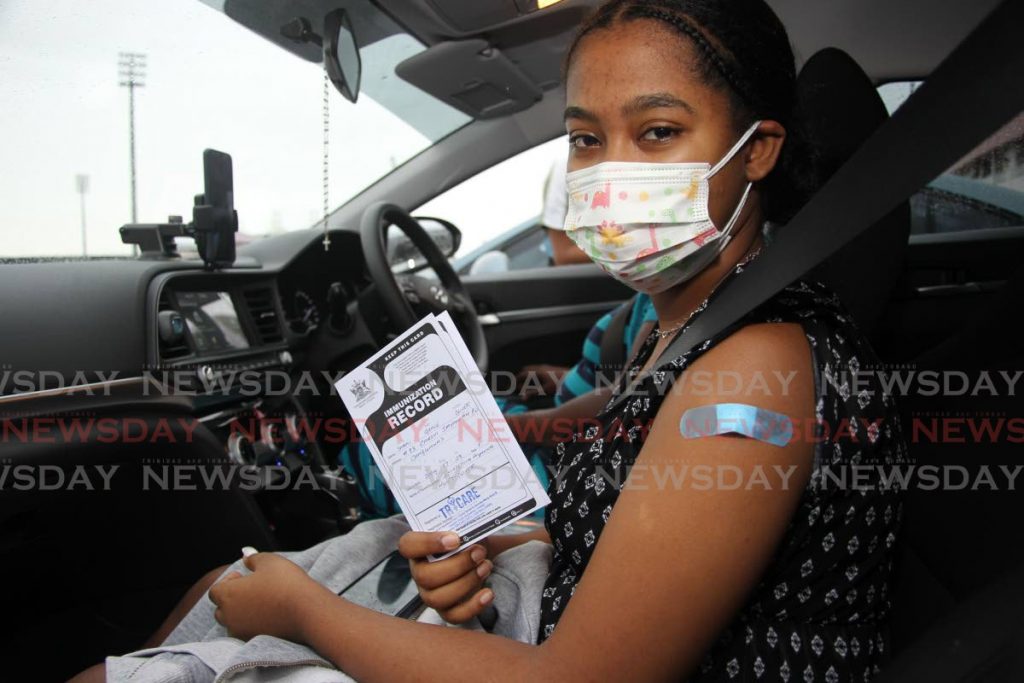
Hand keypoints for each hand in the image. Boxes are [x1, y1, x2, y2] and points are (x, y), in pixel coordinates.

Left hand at [209, 552, 329, 641]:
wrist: (306, 611)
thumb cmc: (286, 582)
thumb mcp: (269, 561)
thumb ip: (253, 558)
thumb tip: (245, 556)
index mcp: (227, 595)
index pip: (215, 591)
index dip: (228, 581)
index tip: (244, 576)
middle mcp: (229, 616)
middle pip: (221, 609)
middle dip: (232, 599)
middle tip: (252, 589)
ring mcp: (241, 631)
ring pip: (233, 623)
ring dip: (241, 613)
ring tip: (261, 603)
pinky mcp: (255, 641)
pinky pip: (246, 632)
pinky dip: (252, 624)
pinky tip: (268, 615)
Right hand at [398, 531, 493, 623]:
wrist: (482, 557)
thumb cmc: (470, 539)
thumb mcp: (469, 527)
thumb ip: (470, 524)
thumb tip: (488, 521)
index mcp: (418, 548)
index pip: (408, 545)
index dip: (427, 543)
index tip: (455, 539)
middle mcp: (420, 572)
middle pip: (425, 576)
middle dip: (457, 565)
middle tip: (479, 552)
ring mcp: (431, 594)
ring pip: (438, 598)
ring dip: (466, 583)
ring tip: (486, 566)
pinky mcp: (447, 610)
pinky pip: (454, 616)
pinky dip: (473, 606)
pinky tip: (488, 593)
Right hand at [516, 364, 568, 399]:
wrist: (572, 378)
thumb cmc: (558, 385)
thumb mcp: (544, 390)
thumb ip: (533, 393)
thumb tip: (523, 398)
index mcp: (537, 371)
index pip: (523, 374)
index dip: (516, 379)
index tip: (512, 384)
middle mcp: (540, 367)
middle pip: (526, 369)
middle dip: (521, 376)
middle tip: (518, 384)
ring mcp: (546, 366)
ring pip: (532, 369)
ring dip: (527, 375)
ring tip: (526, 384)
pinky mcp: (550, 368)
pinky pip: (537, 369)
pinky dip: (533, 374)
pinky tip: (536, 381)